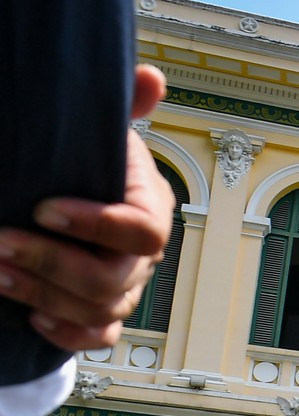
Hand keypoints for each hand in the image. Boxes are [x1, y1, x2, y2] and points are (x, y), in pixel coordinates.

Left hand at [0, 66, 176, 351]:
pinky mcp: (104, 316)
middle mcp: (144, 256)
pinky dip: (66, 333)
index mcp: (150, 208)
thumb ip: (121, 107)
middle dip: (51, 263)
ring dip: (42, 294)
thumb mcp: (93, 131)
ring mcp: (126, 289)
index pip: (143, 231)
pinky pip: (98, 338)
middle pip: (114, 279)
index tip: (42, 207)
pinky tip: (30, 315)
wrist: (65, 202)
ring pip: (98, 311)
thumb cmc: (79, 164)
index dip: (97, 226)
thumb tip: (150, 77)